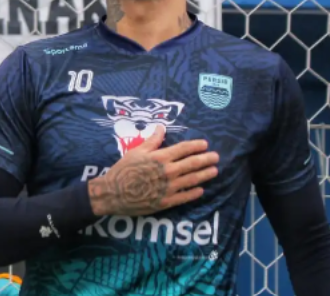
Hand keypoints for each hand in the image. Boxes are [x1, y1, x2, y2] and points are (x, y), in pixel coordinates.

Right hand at [87, 126, 217, 215]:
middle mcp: (168, 172)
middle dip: (206, 159)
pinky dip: (194, 193)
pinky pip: (184, 197)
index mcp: (161, 157)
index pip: (183, 149)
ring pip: (192, 180)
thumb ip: (152, 140)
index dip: (196, 146)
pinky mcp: (166, 202)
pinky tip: (201, 190)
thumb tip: (162, 127)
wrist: (113, 193)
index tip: (205, 144)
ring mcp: (168, 188)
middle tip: (216, 157)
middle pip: (192, 164)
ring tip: (214, 171)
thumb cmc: (123, 170)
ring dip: (204, 175)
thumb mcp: (136, 151)